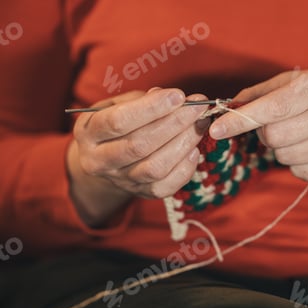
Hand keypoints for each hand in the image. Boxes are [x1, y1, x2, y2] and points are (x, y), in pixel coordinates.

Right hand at [67, 88, 210, 225]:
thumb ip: (139, 99)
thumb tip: (168, 97)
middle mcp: (99, 161)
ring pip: (155, 168)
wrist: (104, 161)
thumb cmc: (114, 124)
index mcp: (88, 133)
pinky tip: (194, 149)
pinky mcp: (142, 193)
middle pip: (139, 145)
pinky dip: (185, 168)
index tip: (178, 96)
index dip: (152, 108)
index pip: (119, 121)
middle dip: (175, 123)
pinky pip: (166, 186)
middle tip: (198, 107)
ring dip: (183, 143)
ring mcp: (121, 181)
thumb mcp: (115, 105)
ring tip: (200, 124)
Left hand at [209, 68, 307, 203]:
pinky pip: (299, 172)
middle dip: (265, 135)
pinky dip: (298, 162)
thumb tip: (230, 105)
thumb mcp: (301, 82)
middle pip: (274, 137)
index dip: (241, 120)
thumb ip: (264, 92)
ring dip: (282, 149)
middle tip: (276, 126)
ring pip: (284, 157)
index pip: (274, 107)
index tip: (216, 129)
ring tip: (301, 135)